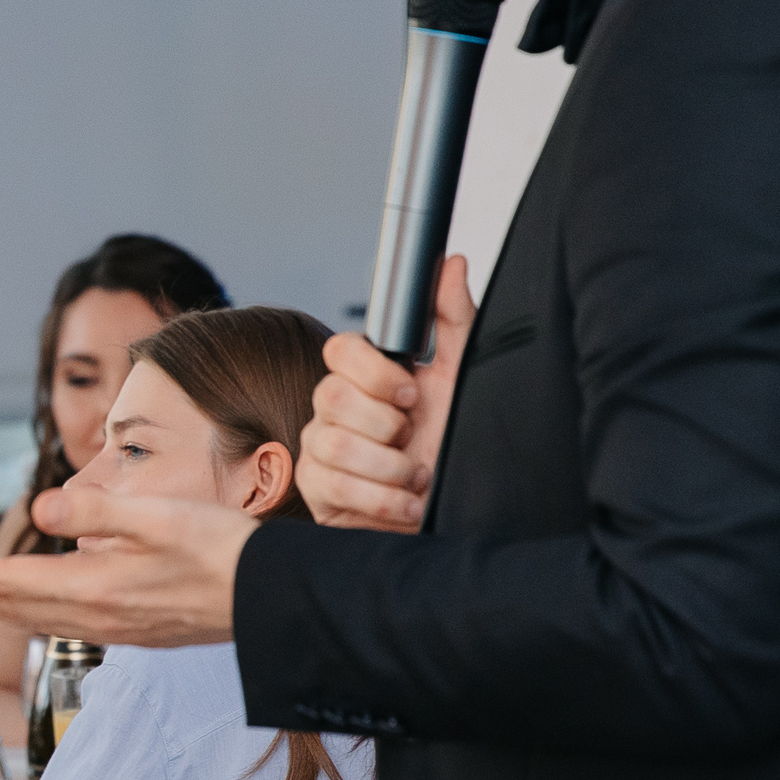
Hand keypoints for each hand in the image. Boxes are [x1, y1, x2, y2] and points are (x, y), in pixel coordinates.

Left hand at [0, 484, 256, 646]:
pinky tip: (42, 608)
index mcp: (96, 588)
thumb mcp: (158, 516)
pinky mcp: (141, 630)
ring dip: (0, 607)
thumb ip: (94, 513)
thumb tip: (39, 512)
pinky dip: (39, 614)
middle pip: (18, 608)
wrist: (277, 599)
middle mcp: (100, 617)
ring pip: (42, 619)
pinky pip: (71, 623)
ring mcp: (121, 629)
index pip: (11, 586)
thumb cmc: (223, 549)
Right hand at [299, 256, 473, 530]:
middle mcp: (334, 410)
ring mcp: (319, 449)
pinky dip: (382, 498)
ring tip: (418, 478)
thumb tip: (450, 263)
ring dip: (391, 468)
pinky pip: (334, 484)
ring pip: (332, 442)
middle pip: (330, 396)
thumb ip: (452, 320)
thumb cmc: (453, 448)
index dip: (372, 371)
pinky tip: (407, 504)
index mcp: (366, 379)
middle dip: (386, 426)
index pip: (340, 350)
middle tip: (414, 439)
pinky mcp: (316, 489)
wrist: (450, 516)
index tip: (411, 392)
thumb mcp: (463, 379)